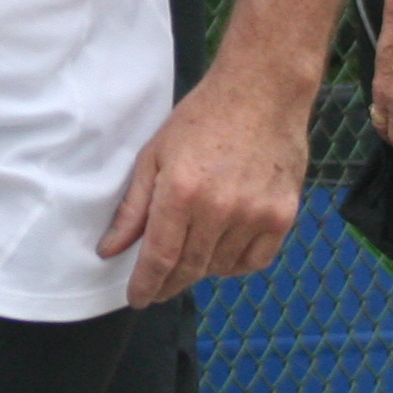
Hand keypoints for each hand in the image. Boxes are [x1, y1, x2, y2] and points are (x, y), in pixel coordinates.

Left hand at [97, 71, 306, 305]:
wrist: (261, 93)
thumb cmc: (201, 119)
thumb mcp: (154, 155)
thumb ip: (133, 208)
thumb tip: (110, 250)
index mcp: (180, 192)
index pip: (159, 258)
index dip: (146, 285)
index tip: (137, 299)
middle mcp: (219, 209)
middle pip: (189, 268)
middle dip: (168, 284)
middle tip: (157, 288)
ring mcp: (255, 214)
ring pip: (220, 267)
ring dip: (200, 270)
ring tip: (190, 256)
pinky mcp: (283, 216)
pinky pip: (254, 261)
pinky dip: (234, 263)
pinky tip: (221, 250)